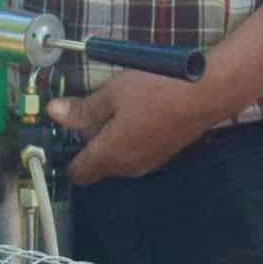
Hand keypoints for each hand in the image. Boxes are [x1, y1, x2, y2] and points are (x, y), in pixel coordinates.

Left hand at [44, 70, 226, 183]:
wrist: (208, 92)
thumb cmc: (157, 90)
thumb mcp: (112, 94)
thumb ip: (82, 109)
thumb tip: (54, 113)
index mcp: (110, 156)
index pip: (78, 173)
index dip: (68, 153)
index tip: (67, 130)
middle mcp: (128, 168)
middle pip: (97, 162)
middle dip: (92, 139)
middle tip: (98, 104)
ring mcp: (148, 163)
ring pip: (117, 156)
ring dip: (112, 136)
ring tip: (122, 102)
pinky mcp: (163, 154)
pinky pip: (135, 150)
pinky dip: (131, 135)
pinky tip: (142, 108)